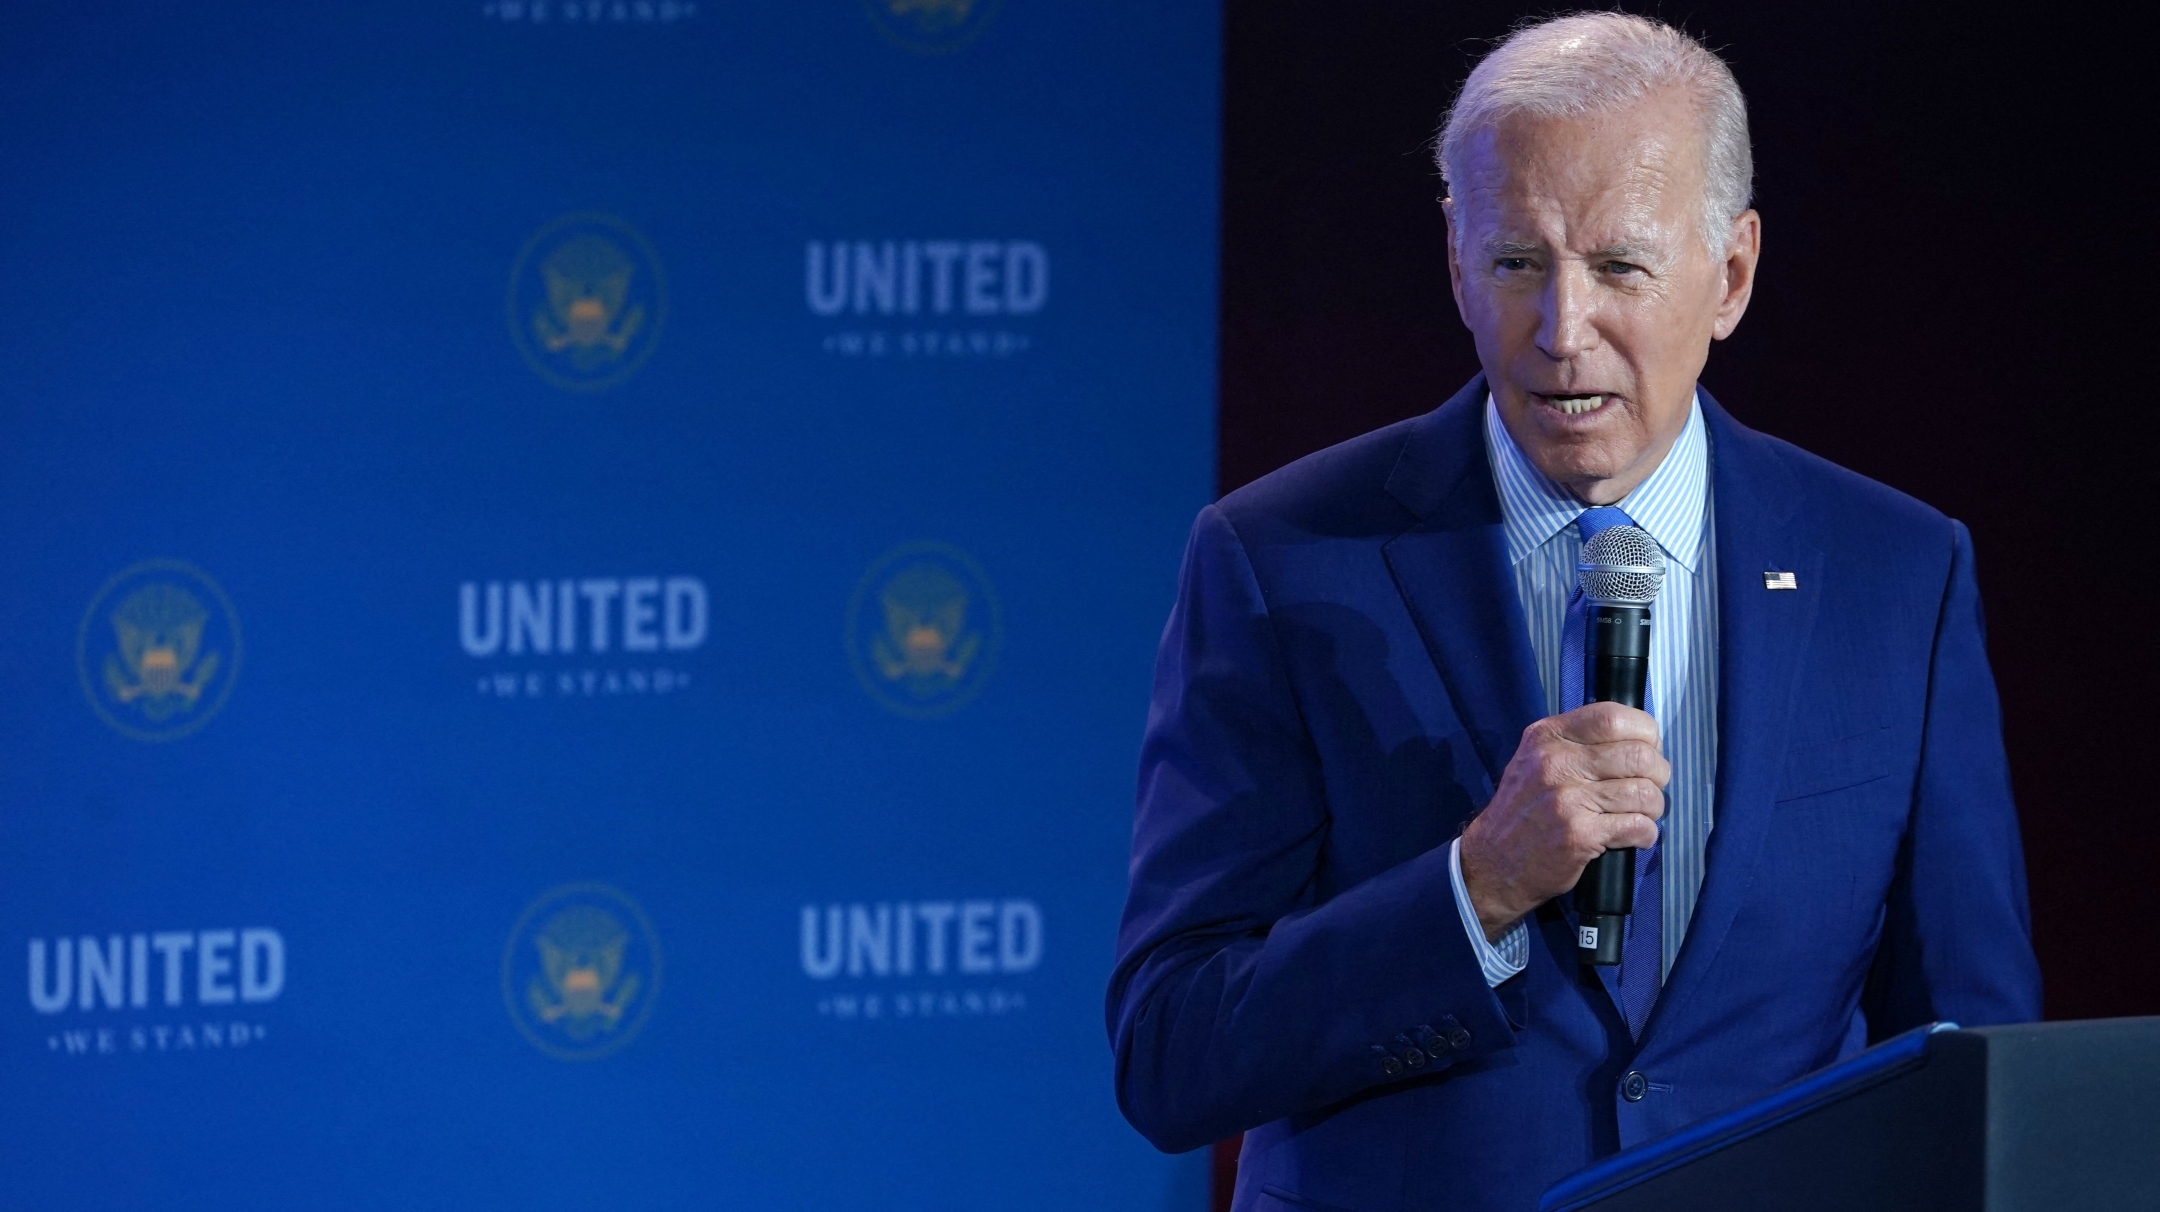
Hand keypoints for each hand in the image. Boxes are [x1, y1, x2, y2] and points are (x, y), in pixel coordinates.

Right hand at [1458, 702, 1668, 941]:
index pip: (1614, 717)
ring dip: (1653, 808)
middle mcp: (1556, 762)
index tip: (1647, 749)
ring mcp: (1568, 799)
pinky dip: (1646, 834)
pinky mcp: (1580, 834)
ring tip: (1639, 815)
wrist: (1493, 862)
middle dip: (1658, 774)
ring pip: (1645, 793)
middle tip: (1648, 788)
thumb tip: (1640, 739)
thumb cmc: (1523, 810)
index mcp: (1548, 736)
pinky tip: (1633, 836)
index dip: (1645, 732)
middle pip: (1640, 755)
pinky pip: (1639, 826)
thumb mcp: (1536, 759)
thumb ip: (1578, 742)